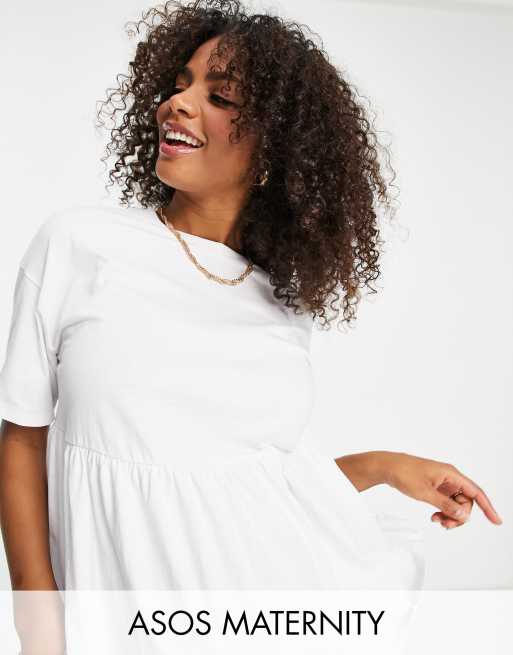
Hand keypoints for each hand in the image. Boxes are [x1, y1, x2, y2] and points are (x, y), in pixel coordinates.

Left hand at [383, 452, 502, 529]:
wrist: (387, 467)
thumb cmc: (404, 474)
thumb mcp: (425, 493)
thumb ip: (445, 505)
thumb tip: (464, 515)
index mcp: (451, 474)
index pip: (476, 492)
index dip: (488, 507)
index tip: (496, 521)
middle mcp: (450, 477)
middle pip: (466, 502)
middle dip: (460, 516)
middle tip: (445, 525)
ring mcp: (443, 482)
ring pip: (456, 504)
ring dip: (451, 515)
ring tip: (438, 521)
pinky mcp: (436, 486)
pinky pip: (447, 502)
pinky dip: (444, 511)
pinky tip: (435, 517)